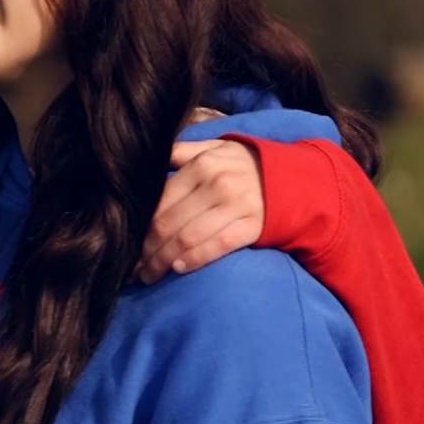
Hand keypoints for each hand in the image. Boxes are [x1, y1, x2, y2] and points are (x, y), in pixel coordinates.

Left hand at [139, 139, 262, 283]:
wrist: (296, 180)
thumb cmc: (246, 165)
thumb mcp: (217, 149)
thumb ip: (183, 151)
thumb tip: (147, 159)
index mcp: (202, 165)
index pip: (161, 201)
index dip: (140, 227)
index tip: (127, 246)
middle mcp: (217, 184)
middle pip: (170, 223)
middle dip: (147, 250)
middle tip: (134, 268)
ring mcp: (237, 206)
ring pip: (189, 237)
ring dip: (164, 260)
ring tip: (150, 275)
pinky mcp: (254, 226)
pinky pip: (219, 245)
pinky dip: (196, 258)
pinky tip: (179, 269)